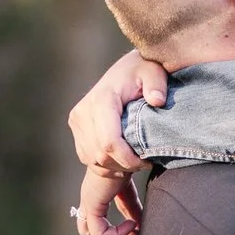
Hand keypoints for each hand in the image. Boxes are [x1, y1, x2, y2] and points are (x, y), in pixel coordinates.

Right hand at [66, 45, 168, 174]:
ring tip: (136, 158)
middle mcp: (83, 111)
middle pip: (101, 155)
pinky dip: (106, 164)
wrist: (127, 69)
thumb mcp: (154, 72)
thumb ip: (157, 85)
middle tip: (146, 161)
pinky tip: (123, 157)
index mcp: (101, 100)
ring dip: (116, 166)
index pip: (109, 142)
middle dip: (125, 164)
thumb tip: (157, 101)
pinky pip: (88, 157)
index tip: (148, 161)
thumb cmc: (144, 72)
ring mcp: (77, 121)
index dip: (129, 159)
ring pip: (94, 159)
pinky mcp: (77, 129)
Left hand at [75, 159, 142, 234]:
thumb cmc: (128, 159)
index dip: (120, 232)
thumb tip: (143, 221)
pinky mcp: (92, 203)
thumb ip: (134, 206)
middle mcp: (91, 197)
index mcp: (99, 191)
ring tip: (134, 234)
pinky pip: (99, 232)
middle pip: (93, 229)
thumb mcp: (131, 189)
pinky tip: (132, 225)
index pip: (103, 219)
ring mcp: (89, 201)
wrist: (123, 148)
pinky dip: (116, 234)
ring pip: (92, 232)